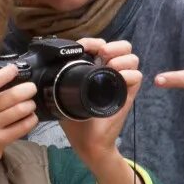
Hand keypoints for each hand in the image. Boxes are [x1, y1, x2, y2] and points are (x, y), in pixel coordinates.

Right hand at [0, 58, 38, 177]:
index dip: (5, 74)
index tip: (14, 70)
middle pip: (10, 97)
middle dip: (26, 89)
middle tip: (31, 88)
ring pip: (19, 111)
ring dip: (30, 104)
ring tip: (30, 102)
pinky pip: (23, 127)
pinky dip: (31, 119)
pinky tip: (30, 116)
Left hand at [58, 38, 142, 167]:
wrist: (88, 142)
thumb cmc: (76, 121)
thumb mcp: (64, 96)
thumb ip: (59, 82)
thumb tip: (47, 71)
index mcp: (96, 70)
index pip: (101, 46)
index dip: (94, 41)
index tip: (84, 46)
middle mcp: (110, 74)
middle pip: (123, 47)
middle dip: (114, 45)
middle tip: (103, 53)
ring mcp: (121, 83)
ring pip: (132, 58)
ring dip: (122, 57)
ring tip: (110, 64)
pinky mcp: (128, 95)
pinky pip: (137, 77)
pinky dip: (129, 74)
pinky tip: (117, 76)